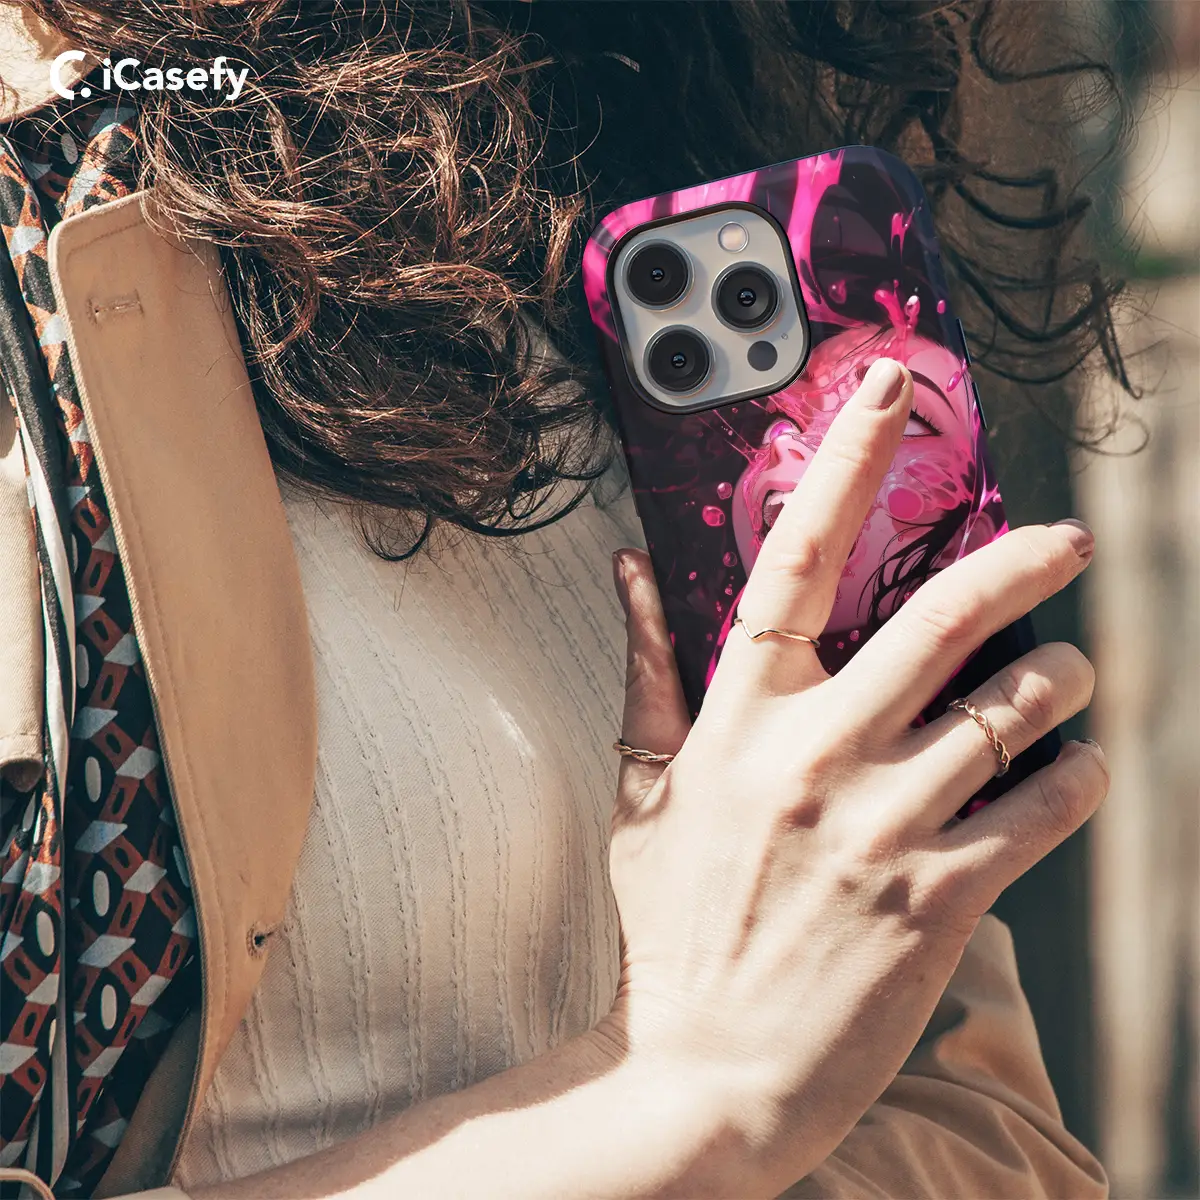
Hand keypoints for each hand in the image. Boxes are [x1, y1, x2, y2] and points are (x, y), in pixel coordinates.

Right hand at [603, 358, 1106, 1192]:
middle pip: (943, 620)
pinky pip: (1044, 808)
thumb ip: (646, 673)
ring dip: (1065, 681)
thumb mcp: (643, 794)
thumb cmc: (673, 927)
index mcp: (738, 721)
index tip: (886, 395)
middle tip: (1065, 540)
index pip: (793, 563)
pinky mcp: (941, 897)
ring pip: (1015, 711)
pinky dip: (1078, 776)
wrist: (706, 1072)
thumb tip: (628, 570)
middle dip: (1022, 562)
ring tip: (1073, 677)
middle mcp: (815, 757)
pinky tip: (1075, 770)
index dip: (842, 466)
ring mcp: (883, 825)